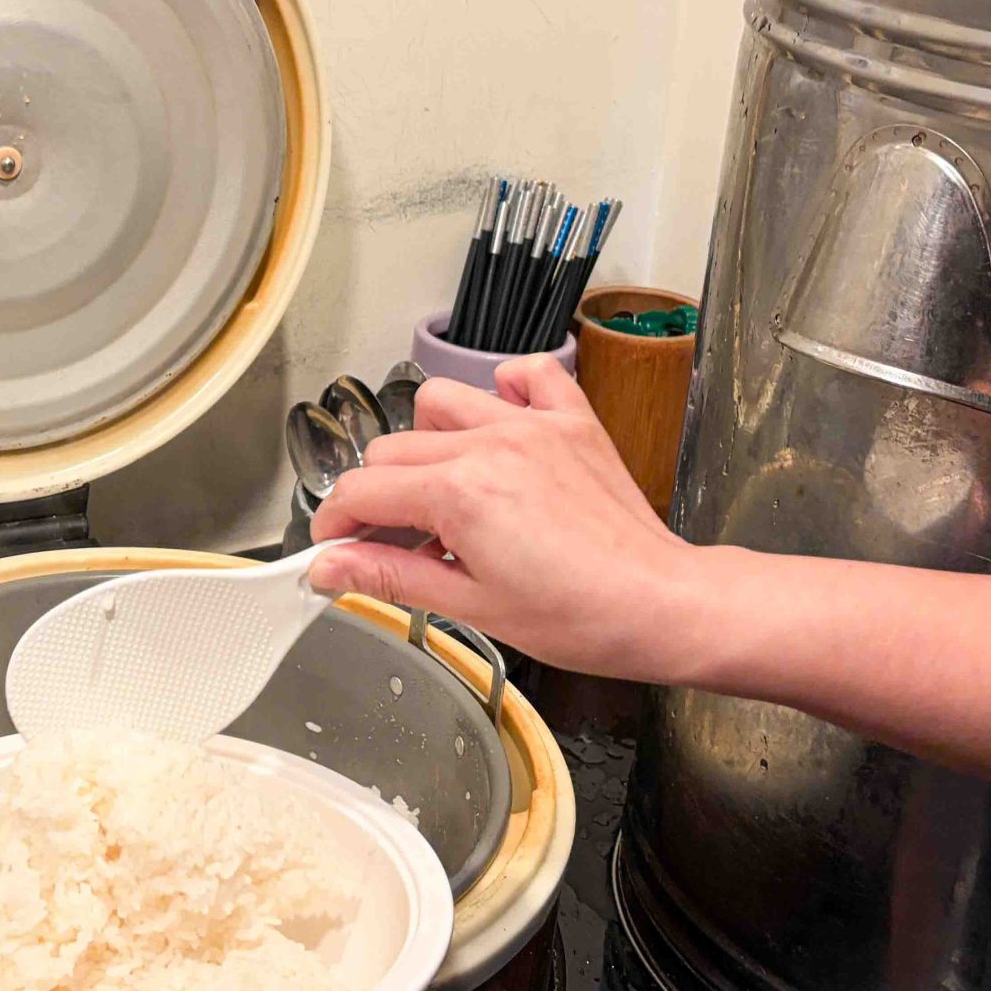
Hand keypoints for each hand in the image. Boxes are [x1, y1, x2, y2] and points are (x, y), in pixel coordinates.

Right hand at [306, 354, 700, 682]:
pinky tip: (501, 429)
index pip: (362, 492)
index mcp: (459, 493)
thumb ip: (389, 576)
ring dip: (428, 440)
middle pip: (393, 450)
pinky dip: (505, 390)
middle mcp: (491, 444)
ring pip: (444, 402)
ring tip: (444, 489)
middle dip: (378, 497)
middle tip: (390, 542)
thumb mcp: (470, 606)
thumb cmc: (581, 616)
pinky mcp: (571, 423)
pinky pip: (528, 374)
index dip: (335, 525)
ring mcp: (533, 426)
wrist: (660, 605)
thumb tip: (330, 568)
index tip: (335, 549)